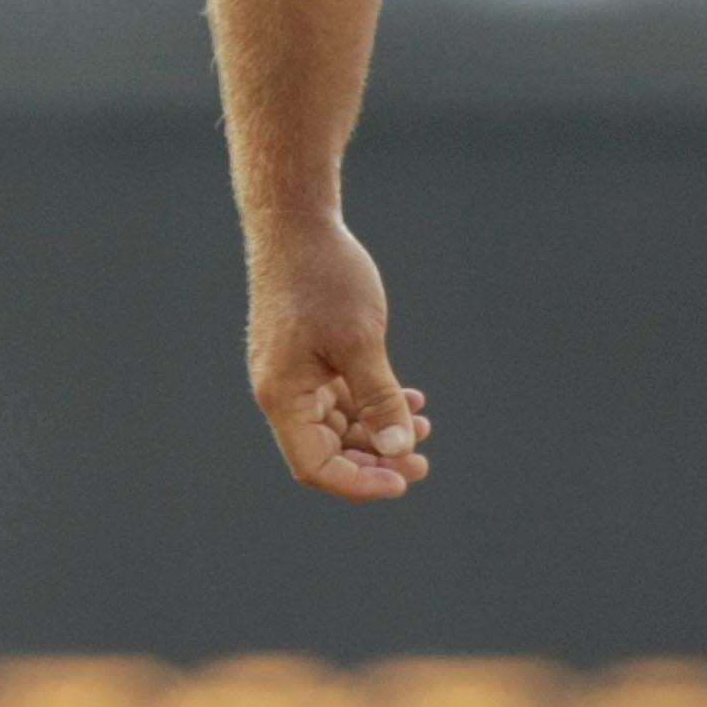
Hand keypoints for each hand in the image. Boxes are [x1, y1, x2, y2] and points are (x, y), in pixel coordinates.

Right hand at [246, 217, 432, 501]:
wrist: (297, 224)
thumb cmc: (323, 278)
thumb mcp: (360, 341)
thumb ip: (378, 399)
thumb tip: (398, 449)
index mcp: (283, 395)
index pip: (316, 465)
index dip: (359, 482)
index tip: (403, 480)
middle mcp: (283, 392)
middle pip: (327, 450)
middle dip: (375, 460)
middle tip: (421, 461)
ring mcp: (295, 375)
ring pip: (338, 425)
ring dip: (379, 431)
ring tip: (423, 427)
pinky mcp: (308, 357)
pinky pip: (340, 396)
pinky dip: (372, 402)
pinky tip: (409, 397)